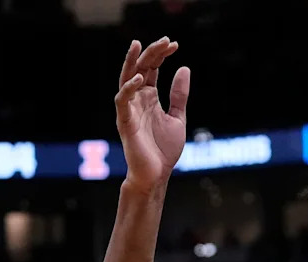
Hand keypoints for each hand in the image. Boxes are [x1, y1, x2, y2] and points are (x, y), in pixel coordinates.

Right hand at [114, 37, 189, 192]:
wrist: (157, 174)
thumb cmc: (164, 149)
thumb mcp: (178, 118)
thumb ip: (179, 95)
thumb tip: (184, 68)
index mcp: (149, 97)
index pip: (152, 69)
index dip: (161, 55)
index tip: (174, 44)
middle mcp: (137, 99)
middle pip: (140, 68)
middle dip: (151, 53)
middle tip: (165, 41)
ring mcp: (130, 109)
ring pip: (126, 78)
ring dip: (132, 62)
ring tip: (139, 45)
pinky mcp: (125, 122)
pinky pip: (122, 101)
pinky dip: (128, 88)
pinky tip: (138, 78)